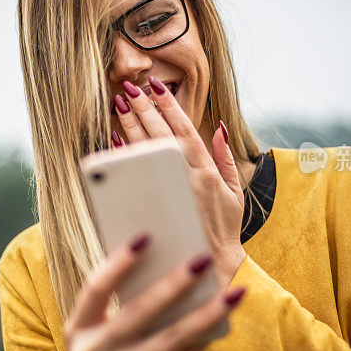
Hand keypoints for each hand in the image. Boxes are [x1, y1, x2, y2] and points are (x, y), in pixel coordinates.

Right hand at [65, 233, 245, 350]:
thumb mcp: (93, 340)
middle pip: (140, 310)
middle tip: (202, 257)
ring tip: (232, 292)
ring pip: (172, 337)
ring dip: (206, 312)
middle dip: (174, 283)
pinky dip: (205, 336)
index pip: (95, 289)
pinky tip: (223, 318)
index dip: (119, 262)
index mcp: (77, 330)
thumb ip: (116, 310)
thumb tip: (165, 268)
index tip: (145, 237)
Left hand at [112, 77, 247, 289]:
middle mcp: (189, 179)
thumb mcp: (235, 192)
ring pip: (147, 154)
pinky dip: (124, 158)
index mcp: (207, 172)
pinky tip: (114, 141)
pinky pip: (135, 178)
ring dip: (131, 127)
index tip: (156, 85)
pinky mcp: (156, 209)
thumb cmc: (224, 228)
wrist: (214, 266)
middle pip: (161, 137)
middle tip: (129, 88)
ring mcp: (170, 193)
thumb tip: (219, 127)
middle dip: (144, 110)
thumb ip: (226, 158)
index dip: (169, 106)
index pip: (185, 130)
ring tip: (119, 105)